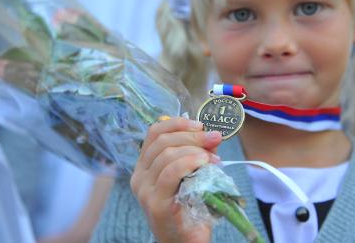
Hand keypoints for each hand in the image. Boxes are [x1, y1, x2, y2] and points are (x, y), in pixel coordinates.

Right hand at [131, 117, 221, 242]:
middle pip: (162, 141)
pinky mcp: (156, 203)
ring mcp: (145, 190)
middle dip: (192, 135)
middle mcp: (139, 176)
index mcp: (145, 166)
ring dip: (195, 150)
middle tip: (214, 138)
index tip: (200, 124)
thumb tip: (212, 135)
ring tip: (213, 158)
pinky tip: (205, 164)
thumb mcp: (192, 174)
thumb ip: (196, 154)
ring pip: (167, 155)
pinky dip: (190, 162)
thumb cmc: (190, 207)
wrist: (186, 242)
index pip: (154, 133)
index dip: (177, 123)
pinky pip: (171, 173)